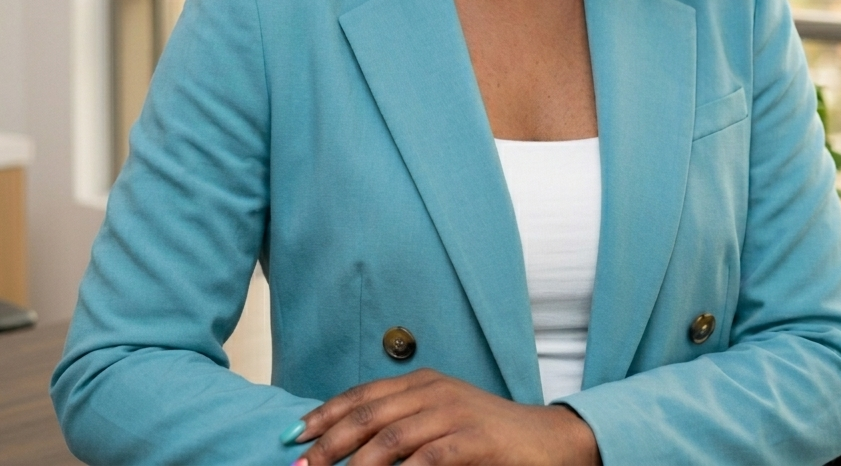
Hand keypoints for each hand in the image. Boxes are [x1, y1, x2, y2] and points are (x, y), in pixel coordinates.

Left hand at [288, 368, 600, 464]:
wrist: (546, 440)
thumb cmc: (488, 435)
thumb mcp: (441, 421)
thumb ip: (404, 425)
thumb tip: (352, 448)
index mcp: (423, 382)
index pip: (362, 394)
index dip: (325, 413)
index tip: (294, 436)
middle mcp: (434, 390)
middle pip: (368, 414)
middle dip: (328, 442)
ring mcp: (454, 412)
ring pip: (391, 437)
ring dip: (354, 464)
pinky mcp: (473, 438)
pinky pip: (427, 458)